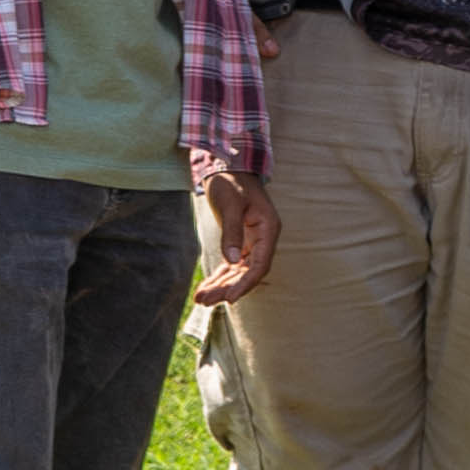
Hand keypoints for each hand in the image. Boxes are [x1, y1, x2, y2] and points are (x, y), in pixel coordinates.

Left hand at [191, 165, 279, 304]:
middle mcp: (264, 239)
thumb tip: (231, 261)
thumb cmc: (232, 182)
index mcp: (268, 229)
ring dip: (221, 285)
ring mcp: (253, 241)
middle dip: (227, 288)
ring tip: (201, 300)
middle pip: (248, 272)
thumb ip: (232, 232)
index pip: (260, 264)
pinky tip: (206, 287)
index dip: (246, 284)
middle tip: (206, 301)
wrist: (229, 167)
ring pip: (239, 271)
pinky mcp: (241, 241)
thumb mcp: (230, 205)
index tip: (230, 299)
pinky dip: (220, 276)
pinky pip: (232, 264)